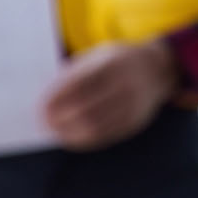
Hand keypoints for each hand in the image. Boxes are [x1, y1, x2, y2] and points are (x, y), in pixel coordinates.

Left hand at [43, 40, 179, 150]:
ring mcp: (132, 106)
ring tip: (54, 133)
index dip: (58, 99)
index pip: (79, 85)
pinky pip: (106, 136)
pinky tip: (71, 138)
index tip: (41, 108)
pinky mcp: (134, 123)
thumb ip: (73, 73)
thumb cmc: (116, 62)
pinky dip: (85, 140)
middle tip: (44, 125)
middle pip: (87, 109)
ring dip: (70, 134)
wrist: (157, 68)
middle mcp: (125, 86)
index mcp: (112, 64)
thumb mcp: (97, 56)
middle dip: (62, 120)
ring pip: (96, 127)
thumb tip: (46, 99)